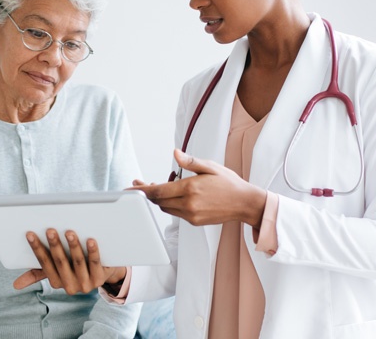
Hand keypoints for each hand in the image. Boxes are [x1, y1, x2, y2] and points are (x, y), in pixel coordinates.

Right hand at [13, 229, 125, 293]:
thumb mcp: (57, 271)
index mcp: (57, 282)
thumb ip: (39, 274)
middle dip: (54, 245)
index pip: (44, 263)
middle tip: (50, 230)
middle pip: (60, 262)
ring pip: (77, 262)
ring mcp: (85, 284)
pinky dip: (92, 251)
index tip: (30, 233)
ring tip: (69, 232)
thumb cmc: (76, 267)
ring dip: (73, 247)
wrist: (105, 273)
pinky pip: (95, 263)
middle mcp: (70, 286)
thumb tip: (15, 285)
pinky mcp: (99, 279)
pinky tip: (90, 240)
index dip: (37, 248)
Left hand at [134, 148, 266, 226]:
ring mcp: (191, 215)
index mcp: (190, 188)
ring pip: (166, 207)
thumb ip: (190, 162)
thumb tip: (175, 153)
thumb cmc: (229, 182)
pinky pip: (176, 212)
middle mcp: (189, 204)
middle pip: (159, 201)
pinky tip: (175, 194)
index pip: (158, 191)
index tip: (131, 187)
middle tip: (142, 183)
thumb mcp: (210, 166)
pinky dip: (171, 203)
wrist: (244, 203)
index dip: (142, 190)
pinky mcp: (194, 221)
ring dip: (160, 198)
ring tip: (161, 185)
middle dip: (148, 193)